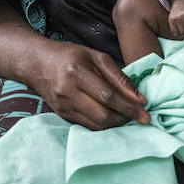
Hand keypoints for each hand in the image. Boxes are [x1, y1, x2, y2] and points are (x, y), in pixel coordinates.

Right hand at [27, 39, 150, 130]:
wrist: (37, 64)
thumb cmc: (70, 56)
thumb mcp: (95, 56)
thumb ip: (118, 76)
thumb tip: (139, 98)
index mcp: (77, 72)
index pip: (108, 96)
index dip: (129, 107)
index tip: (146, 114)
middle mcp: (67, 92)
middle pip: (102, 115)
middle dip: (125, 119)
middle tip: (140, 117)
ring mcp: (63, 107)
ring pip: (96, 125)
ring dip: (116, 124)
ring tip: (128, 117)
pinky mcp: (62, 116)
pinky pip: (88, 127)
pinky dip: (104, 125)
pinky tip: (113, 118)